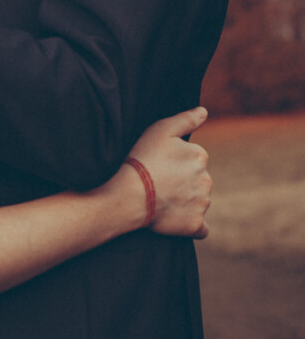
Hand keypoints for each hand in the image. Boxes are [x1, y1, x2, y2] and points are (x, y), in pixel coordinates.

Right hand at [125, 107, 211, 238]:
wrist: (130, 196)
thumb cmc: (142, 160)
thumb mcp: (160, 129)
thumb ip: (186, 119)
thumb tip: (205, 111)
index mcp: (200, 155)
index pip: (192, 158)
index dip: (174, 162)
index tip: (158, 166)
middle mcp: (206, 179)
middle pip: (197, 180)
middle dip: (183, 182)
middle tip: (158, 184)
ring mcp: (202, 203)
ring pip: (198, 201)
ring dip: (186, 201)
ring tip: (161, 201)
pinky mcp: (195, 225)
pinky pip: (200, 227)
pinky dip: (191, 224)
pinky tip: (177, 220)